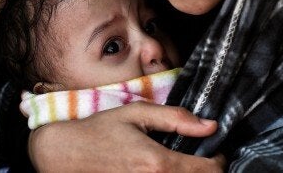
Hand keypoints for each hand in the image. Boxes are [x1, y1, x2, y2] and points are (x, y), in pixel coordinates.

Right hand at [29, 102, 225, 171]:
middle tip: (198, 157)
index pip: (210, 171)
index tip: (213, 151)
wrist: (64, 154)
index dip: (218, 160)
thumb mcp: (137, 114)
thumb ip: (176, 118)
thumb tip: (210, 126)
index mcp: (158, 163)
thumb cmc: (99, 132)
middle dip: (205, 170)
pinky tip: (163, 170)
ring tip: (180, 163)